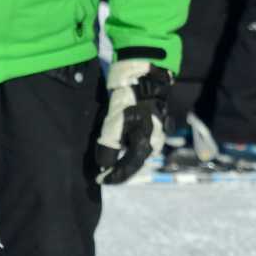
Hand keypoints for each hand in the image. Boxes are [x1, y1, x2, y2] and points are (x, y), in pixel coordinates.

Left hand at [96, 56, 172, 184]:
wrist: (147, 74)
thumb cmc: (131, 99)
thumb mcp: (116, 122)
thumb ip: (110, 146)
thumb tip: (104, 165)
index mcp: (146, 145)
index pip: (128, 169)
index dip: (113, 177)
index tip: (100, 180)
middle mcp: (154, 142)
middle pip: (134, 162)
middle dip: (120, 169)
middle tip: (105, 173)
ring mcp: (155, 131)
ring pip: (137, 151)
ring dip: (124, 158)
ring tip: (111, 161)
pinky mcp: (152, 121)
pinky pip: (138, 140)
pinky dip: (127, 146)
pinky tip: (120, 143)